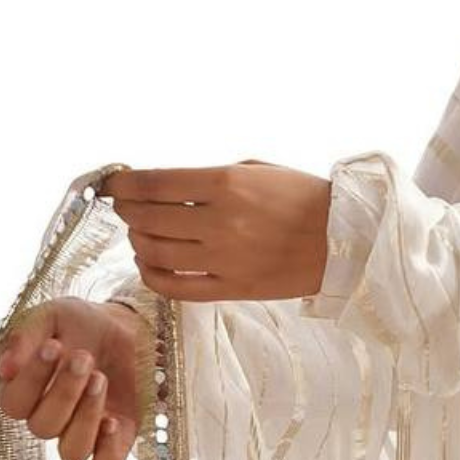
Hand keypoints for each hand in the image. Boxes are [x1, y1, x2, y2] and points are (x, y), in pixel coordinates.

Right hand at [0, 298, 145, 459]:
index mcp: (24, 391)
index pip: (13, 403)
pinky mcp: (114, 441)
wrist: (128, 326)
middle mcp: (48, 417)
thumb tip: (5, 369)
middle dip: (64, 390)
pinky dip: (107, 455)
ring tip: (101, 379)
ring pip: (71, 451)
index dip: (32, 379)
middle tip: (85, 358)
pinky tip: (112, 423)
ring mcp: (81, 432)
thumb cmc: (82, 323)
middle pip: (42, 427)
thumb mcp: (52, 316)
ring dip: (86, 417)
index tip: (54, 345)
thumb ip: (25, 337)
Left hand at [102, 160, 331, 301]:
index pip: (152, 184)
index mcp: (227, 183)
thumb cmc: (305, 199)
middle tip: (126, 207)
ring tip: (141, 233)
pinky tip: (150, 263)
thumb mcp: (258, 170)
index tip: (113, 184)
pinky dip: (151, 274)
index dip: (122, 184)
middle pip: (146, 217)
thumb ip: (210, 176)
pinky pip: (174, 286)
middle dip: (127, 211)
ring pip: (154, 251)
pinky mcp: (231, 289)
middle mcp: (220, 222)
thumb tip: (165, 185)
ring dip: (137, 239)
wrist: (346, 242)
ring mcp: (224, 260)